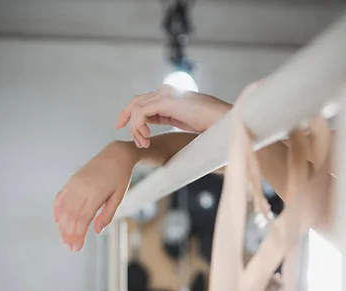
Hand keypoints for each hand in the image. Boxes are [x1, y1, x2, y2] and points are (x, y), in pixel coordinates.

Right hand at [54, 141, 136, 251]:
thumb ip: (107, 214)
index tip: (76, 248)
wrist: (115, 155)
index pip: (83, 218)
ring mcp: (74, 184)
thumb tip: (96, 230)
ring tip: (64, 239)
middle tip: (71, 248)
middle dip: (69, 234)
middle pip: (71, 215)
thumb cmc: (120, 177)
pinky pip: (60, 197)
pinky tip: (58, 222)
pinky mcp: (71, 181)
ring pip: (64, 208)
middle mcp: (81, 188)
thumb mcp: (119, 197)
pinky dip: (57, 210)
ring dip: (62, 225)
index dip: (78, 235)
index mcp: (95, 193)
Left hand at [116, 85, 230, 148]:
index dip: (131, 114)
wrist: (224, 120)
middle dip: (126, 118)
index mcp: (169, 96)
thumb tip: (154, 129)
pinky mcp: (166, 100)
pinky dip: (139, 127)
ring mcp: (165, 94)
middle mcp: (165, 91)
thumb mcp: (182, 121)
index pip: (143, 101)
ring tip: (143, 143)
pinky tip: (146, 138)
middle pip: (136, 102)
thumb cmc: (209, 125)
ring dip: (135, 128)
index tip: (127, 128)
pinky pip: (141, 112)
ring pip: (136, 108)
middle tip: (120, 131)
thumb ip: (167, 118)